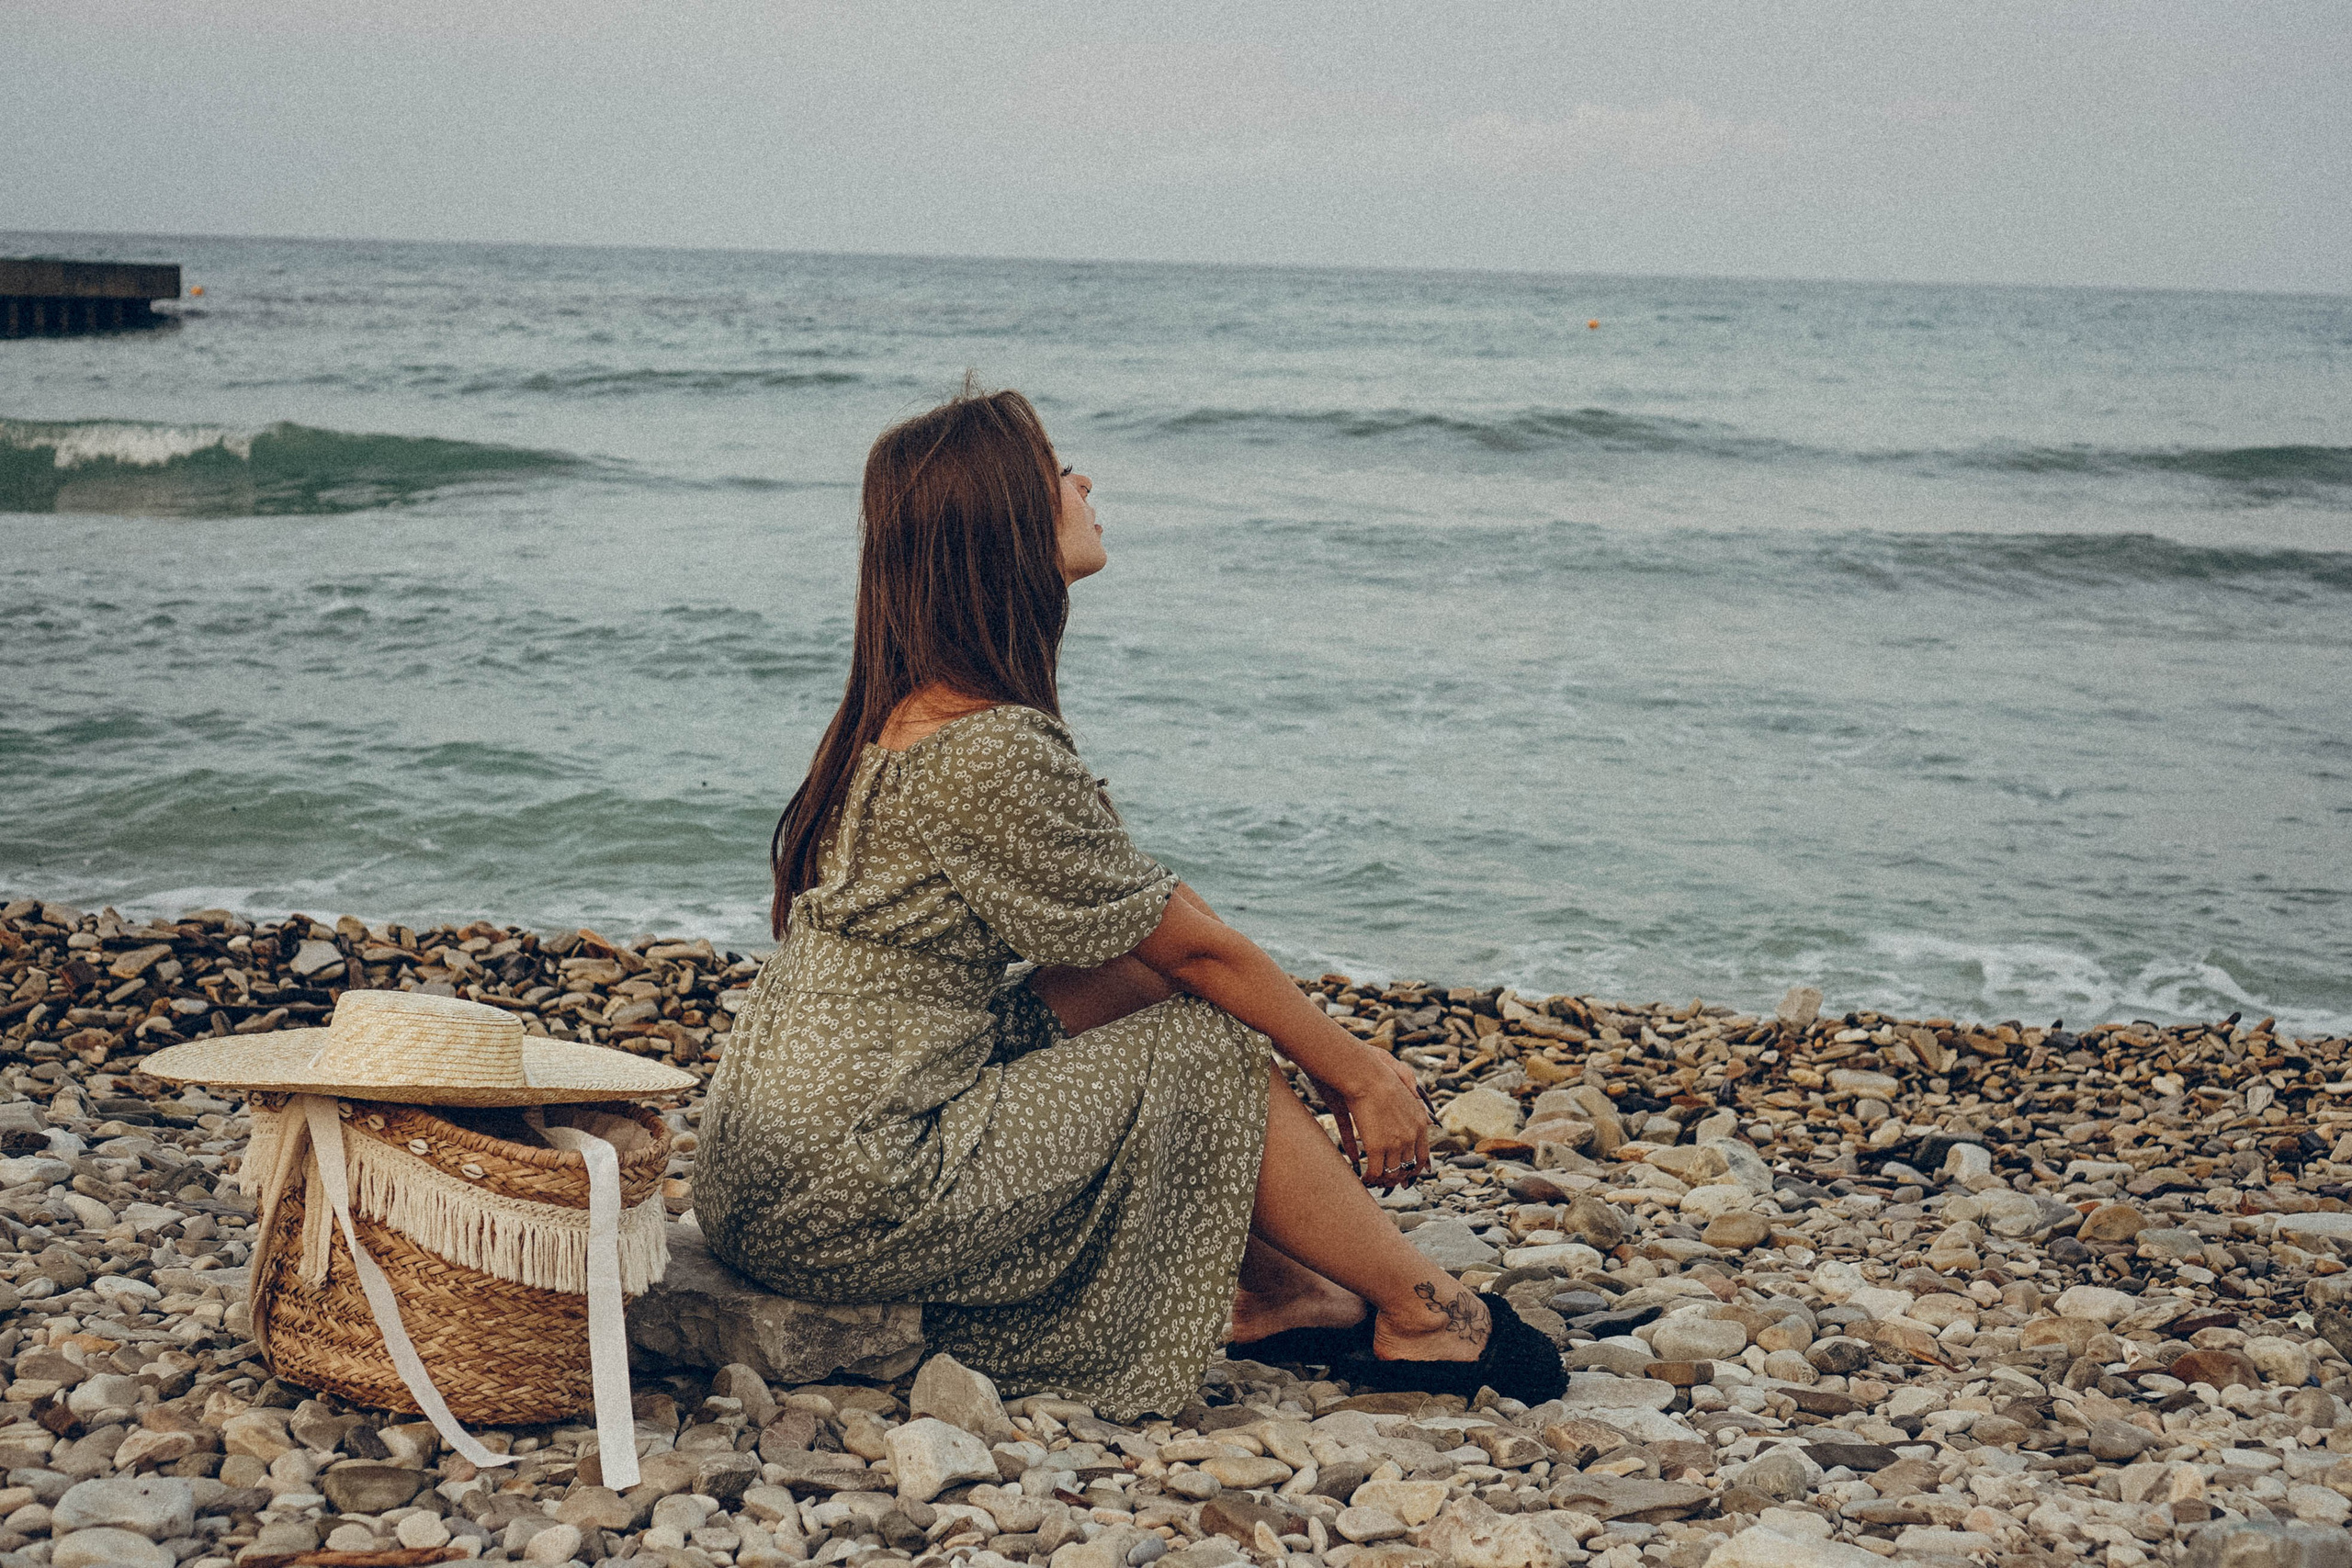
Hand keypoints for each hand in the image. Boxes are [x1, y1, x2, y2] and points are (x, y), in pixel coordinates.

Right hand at [1311, 1047, 1433, 1187]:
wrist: (1365, 1073)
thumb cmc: (1378, 1071)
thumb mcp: (1404, 1077)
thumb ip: (1412, 1087)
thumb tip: (1418, 1095)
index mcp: (1420, 1122)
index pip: (1422, 1155)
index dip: (1413, 1168)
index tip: (1405, 1175)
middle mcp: (1411, 1135)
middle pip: (1406, 1167)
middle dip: (1396, 1177)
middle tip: (1386, 1182)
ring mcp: (1395, 1143)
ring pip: (1390, 1172)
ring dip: (1381, 1179)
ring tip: (1372, 1181)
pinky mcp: (1376, 1147)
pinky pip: (1374, 1171)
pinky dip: (1368, 1178)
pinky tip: (1362, 1178)